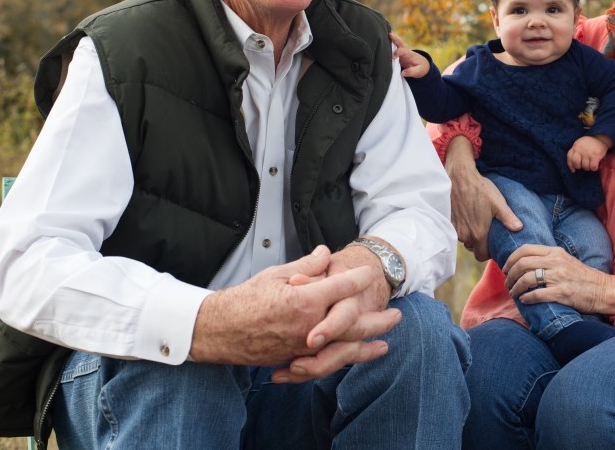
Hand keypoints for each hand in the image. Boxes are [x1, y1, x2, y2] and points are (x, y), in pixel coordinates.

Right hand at [190, 246, 400, 380]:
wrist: (218, 331)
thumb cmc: (244, 301)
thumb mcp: (275, 275)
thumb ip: (306, 267)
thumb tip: (326, 254)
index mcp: (304, 300)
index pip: (342, 287)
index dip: (359, 277)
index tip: (370, 272)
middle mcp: (308, 326)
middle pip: (353, 324)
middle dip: (377, 320)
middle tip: (396, 316)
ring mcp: (303, 346)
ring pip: (343, 348)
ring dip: (367, 346)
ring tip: (384, 343)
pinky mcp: (295, 358)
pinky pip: (325, 360)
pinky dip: (343, 358)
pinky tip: (354, 357)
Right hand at [389, 32, 429, 77]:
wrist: (423, 65)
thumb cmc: (420, 68)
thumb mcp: (418, 71)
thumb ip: (411, 72)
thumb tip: (403, 73)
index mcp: (410, 55)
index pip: (403, 51)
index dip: (397, 52)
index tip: (393, 57)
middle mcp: (406, 51)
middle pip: (401, 43)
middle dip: (395, 39)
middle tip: (389, 34)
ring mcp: (403, 51)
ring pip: (398, 43)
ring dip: (392, 38)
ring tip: (385, 33)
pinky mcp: (400, 53)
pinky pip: (395, 46)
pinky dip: (391, 42)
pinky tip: (385, 39)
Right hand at [445, 136, 520, 260]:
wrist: (459, 177)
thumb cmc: (480, 189)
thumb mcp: (498, 203)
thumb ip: (508, 218)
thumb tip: (519, 228)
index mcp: (478, 233)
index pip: (481, 256)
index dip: (487, 253)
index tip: (492, 245)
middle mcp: (465, 234)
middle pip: (473, 248)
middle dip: (479, 244)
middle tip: (486, 232)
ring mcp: (455, 228)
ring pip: (464, 240)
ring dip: (470, 235)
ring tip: (477, 223)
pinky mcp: (449, 221)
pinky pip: (456, 231)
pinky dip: (462, 228)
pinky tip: (468, 217)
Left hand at [502, 244, 614, 315]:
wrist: (602, 290)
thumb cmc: (582, 276)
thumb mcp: (565, 260)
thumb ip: (548, 258)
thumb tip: (524, 262)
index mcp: (555, 252)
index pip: (525, 249)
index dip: (511, 259)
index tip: (505, 268)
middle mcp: (556, 262)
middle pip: (522, 264)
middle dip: (510, 275)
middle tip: (507, 283)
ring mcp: (559, 277)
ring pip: (527, 279)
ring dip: (515, 288)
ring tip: (514, 294)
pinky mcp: (562, 293)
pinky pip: (537, 295)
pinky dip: (526, 298)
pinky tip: (524, 301)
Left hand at [567, 135, 610, 171]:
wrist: (601, 138)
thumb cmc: (589, 143)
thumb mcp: (580, 144)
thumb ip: (576, 152)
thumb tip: (573, 169)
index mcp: (576, 146)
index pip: (569, 157)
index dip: (570, 165)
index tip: (573, 170)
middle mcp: (580, 149)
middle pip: (576, 163)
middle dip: (579, 166)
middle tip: (584, 165)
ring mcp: (588, 152)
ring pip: (585, 167)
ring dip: (588, 168)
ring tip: (591, 163)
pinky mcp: (595, 155)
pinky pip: (592, 167)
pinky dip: (594, 168)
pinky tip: (596, 165)